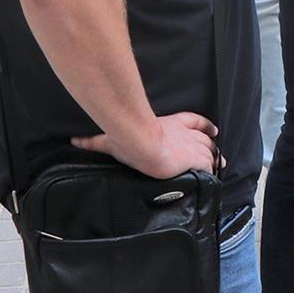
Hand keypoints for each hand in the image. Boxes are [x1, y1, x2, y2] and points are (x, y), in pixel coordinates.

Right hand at [74, 111, 219, 179]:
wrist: (143, 143)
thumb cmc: (129, 138)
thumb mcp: (111, 139)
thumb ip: (93, 141)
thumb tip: (74, 140)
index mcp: (170, 124)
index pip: (193, 121)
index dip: (203, 125)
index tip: (212, 129)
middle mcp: (184, 133)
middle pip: (204, 136)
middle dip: (211, 142)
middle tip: (216, 150)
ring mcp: (192, 145)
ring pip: (210, 149)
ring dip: (214, 156)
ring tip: (219, 163)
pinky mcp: (195, 158)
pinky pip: (209, 163)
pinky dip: (213, 167)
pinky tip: (215, 171)